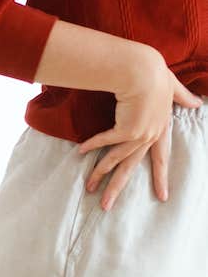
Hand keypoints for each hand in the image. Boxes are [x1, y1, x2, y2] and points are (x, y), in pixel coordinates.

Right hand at [76, 55, 201, 210]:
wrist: (143, 70)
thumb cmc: (156, 73)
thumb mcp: (173, 86)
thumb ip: (183, 96)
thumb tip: (198, 102)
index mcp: (161, 128)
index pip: (161, 157)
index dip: (160, 176)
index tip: (162, 196)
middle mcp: (150, 135)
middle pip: (132, 166)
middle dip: (119, 187)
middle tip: (108, 207)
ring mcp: (138, 134)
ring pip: (117, 160)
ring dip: (101, 174)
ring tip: (91, 190)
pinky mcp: (125, 129)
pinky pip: (106, 141)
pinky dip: (93, 146)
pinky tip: (81, 153)